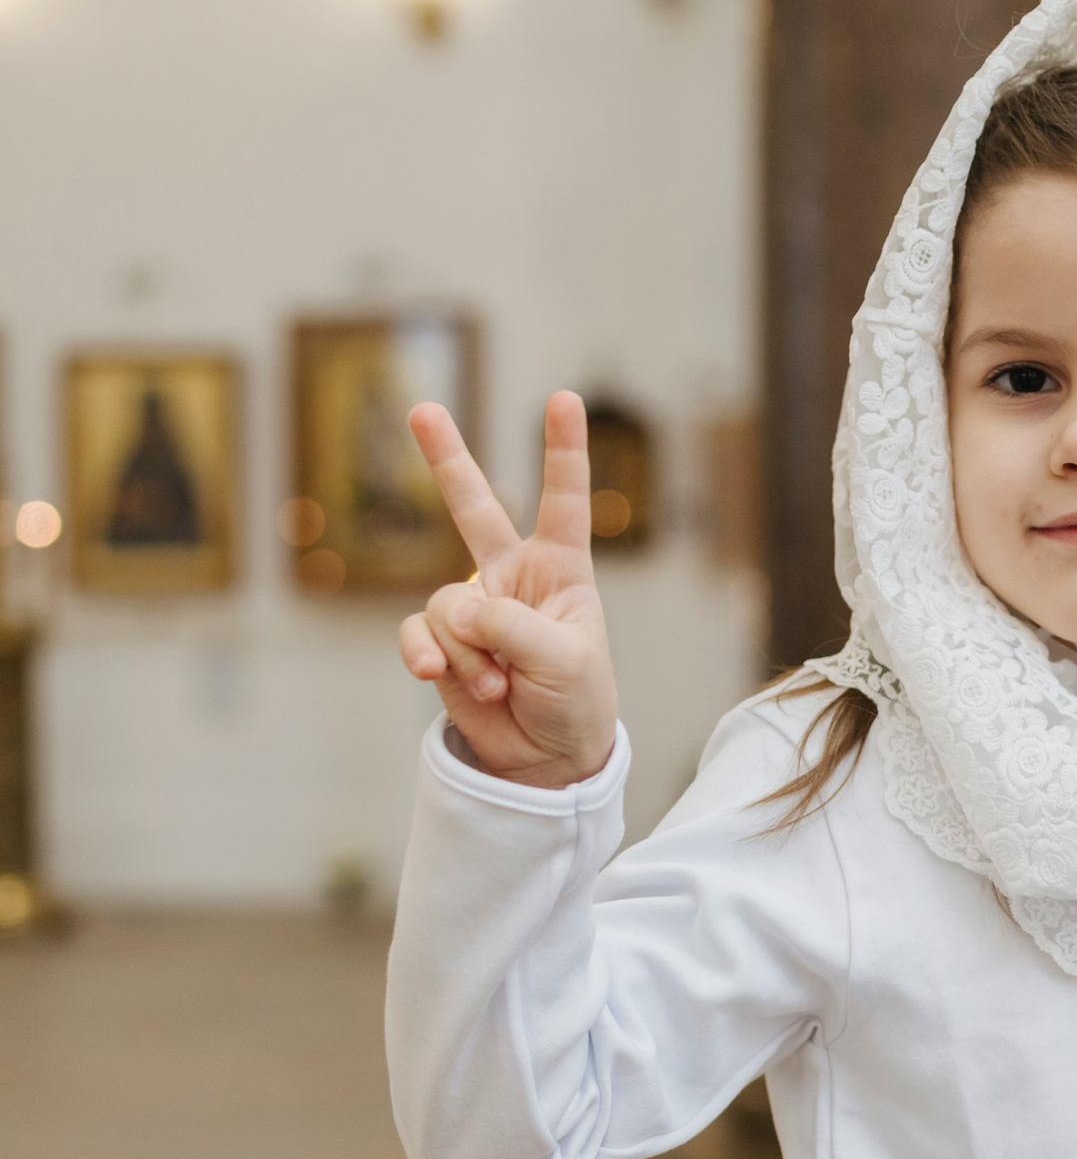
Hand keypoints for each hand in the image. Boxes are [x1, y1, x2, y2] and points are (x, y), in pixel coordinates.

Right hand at [396, 392, 618, 788]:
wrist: (546, 760)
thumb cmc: (575, 702)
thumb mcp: (565, 663)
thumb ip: (514, 628)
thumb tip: (460, 607)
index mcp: (562, 572)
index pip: (563, 501)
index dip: (562, 450)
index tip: (564, 398)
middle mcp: (514, 580)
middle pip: (475, 508)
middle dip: (447, 458)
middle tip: (421, 406)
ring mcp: (474, 609)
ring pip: (447, 604)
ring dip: (468, 650)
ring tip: (499, 683)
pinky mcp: (442, 642)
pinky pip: (418, 632)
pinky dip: (428, 655)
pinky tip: (436, 677)